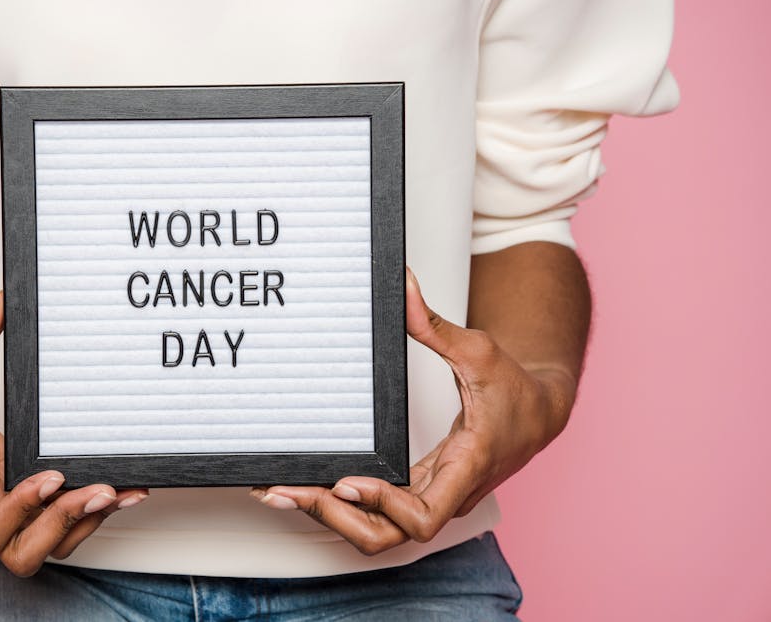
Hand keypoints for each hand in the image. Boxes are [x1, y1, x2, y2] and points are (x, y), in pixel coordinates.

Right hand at [0, 292, 147, 574]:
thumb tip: (1, 307)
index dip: (22, 513)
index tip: (49, 475)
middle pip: (22, 550)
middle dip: (62, 527)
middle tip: (97, 490)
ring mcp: (1, 492)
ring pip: (45, 540)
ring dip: (85, 523)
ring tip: (123, 490)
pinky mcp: (17, 480)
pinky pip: (55, 509)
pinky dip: (88, 505)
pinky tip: (119, 485)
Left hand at [250, 267, 574, 554]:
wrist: (540, 413)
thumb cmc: (515, 388)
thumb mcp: (479, 351)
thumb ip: (434, 324)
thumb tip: (401, 285)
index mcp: (466, 467)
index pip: (422, 516)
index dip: (383, 506)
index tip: (348, 480)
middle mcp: (447, 493)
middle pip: (388, 534)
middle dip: (336, 517)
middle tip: (287, 491)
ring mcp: (433, 496)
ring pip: (378, 530)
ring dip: (329, 516)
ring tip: (279, 492)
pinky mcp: (420, 490)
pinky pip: (379, 511)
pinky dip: (341, 504)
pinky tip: (306, 488)